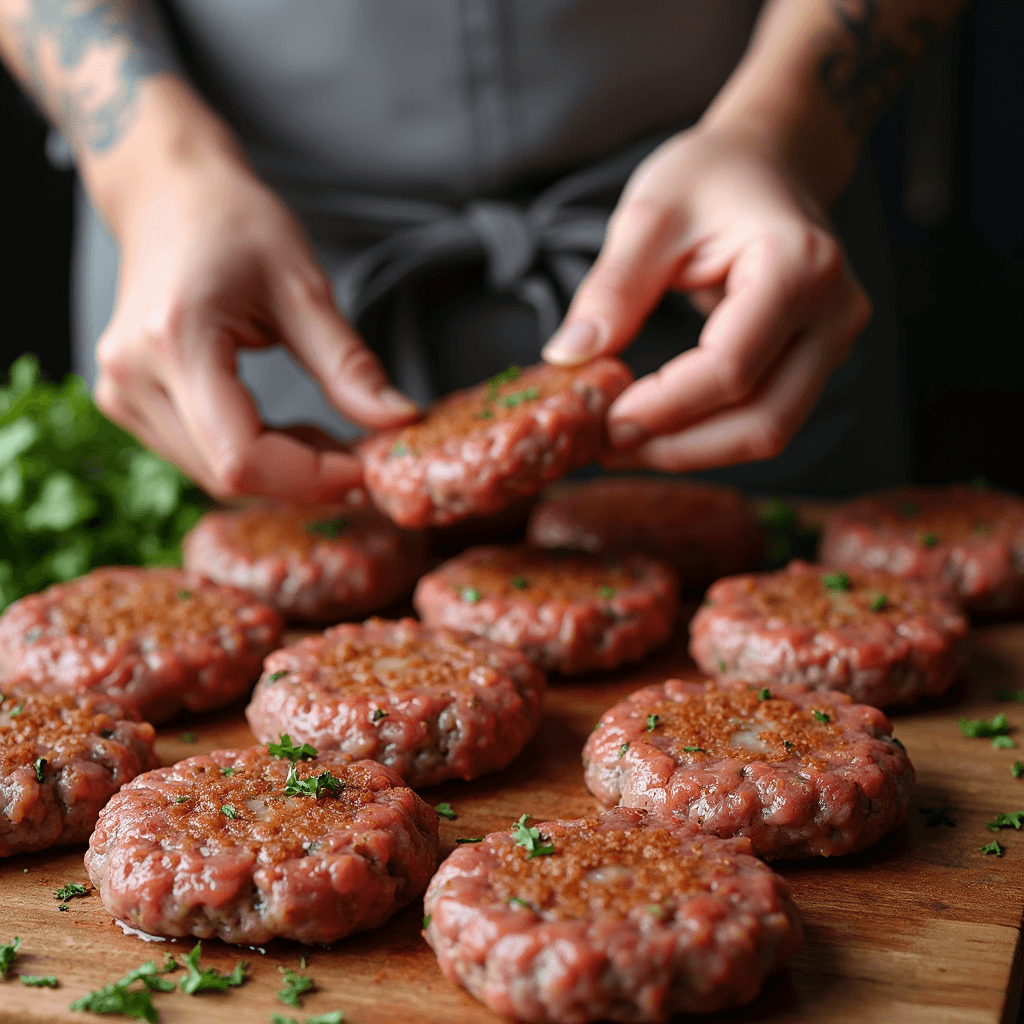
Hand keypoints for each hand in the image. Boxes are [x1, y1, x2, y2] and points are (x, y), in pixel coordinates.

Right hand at [93, 148, 417, 500]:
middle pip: (229, 476)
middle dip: (305, 478)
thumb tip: (398, 420)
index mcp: (177, 342)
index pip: (244, 458)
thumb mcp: (303, 287)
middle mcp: (134, 377)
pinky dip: (256, 459)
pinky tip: (289, 431)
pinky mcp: (128, 403)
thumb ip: (349, 365)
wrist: (168, 194)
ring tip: (327, 435)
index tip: (367, 469)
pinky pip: (200, 458)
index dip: (312, 479)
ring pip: (215, 476)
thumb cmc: (232, 223)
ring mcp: (122, 394)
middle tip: (359, 454)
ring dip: (282, 472)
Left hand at [542, 122, 870, 472]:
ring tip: (627, 444)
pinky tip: (659, 426)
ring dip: (694, 450)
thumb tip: (570, 356)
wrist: (770, 159)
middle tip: (609, 448)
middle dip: (679, 447)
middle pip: (763, 420)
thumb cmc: (712, 175)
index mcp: (799, 265)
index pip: (731, 367)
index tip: (606, 418)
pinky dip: (710, 434)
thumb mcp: (650, 215)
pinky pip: (767, 415)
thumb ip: (613, 287)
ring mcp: (833, 340)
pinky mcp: (817, 359)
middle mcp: (833, 311)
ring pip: (770, 431)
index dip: (665, 406)